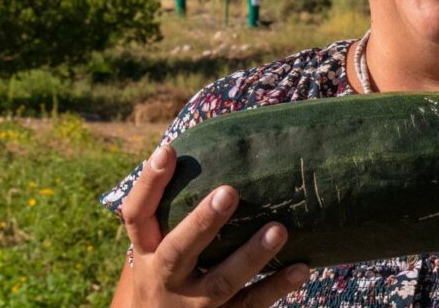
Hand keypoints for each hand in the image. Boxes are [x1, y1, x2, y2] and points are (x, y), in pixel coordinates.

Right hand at [120, 145, 309, 306]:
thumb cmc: (166, 272)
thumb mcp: (156, 244)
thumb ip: (175, 207)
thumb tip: (209, 146)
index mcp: (146, 250)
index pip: (137, 214)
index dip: (149, 183)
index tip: (169, 150)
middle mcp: (164, 277)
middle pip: (179, 250)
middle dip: (202, 222)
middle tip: (228, 192)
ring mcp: (192, 303)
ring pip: (221, 282)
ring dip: (250, 256)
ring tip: (279, 229)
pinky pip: (250, 305)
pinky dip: (276, 287)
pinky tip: (301, 268)